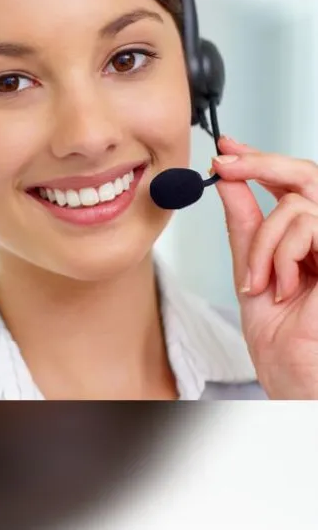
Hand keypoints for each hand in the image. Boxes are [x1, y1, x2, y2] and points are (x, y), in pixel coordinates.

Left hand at [212, 136, 317, 398]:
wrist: (297, 385)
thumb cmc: (283, 346)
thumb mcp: (251, 272)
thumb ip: (245, 225)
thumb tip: (227, 180)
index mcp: (308, 242)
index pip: (289, 185)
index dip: (259, 160)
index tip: (226, 148)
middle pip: (305, 175)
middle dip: (260, 163)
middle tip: (225, 163)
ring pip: (297, 203)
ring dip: (264, 240)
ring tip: (258, 281)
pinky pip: (307, 223)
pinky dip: (281, 253)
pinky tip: (281, 286)